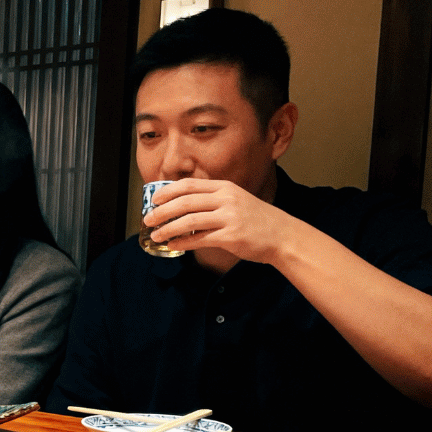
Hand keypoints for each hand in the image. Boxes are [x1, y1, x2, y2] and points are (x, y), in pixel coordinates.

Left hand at [146, 178, 306, 265]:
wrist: (283, 235)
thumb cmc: (257, 220)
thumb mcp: (236, 200)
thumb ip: (214, 200)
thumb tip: (183, 207)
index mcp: (225, 188)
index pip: (190, 185)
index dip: (168, 192)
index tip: (154, 200)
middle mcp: (226, 199)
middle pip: (185, 202)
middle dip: (163, 211)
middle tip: (148, 219)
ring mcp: (229, 217)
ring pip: (189, 220)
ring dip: (169, 228)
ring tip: (156, 235)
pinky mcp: (231, 236)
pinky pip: (200, 239)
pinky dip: (183, 242)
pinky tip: (173, 245)